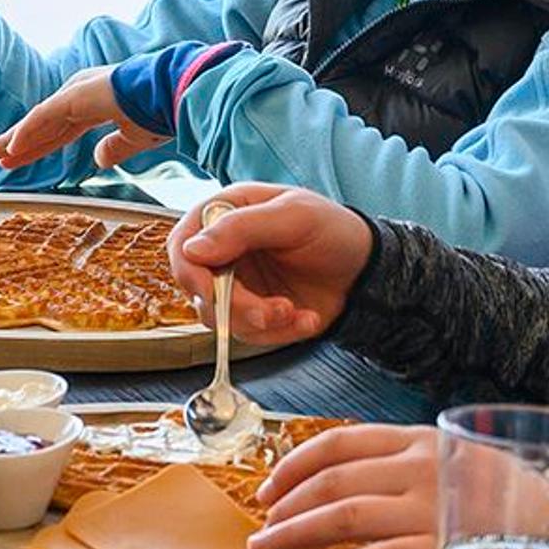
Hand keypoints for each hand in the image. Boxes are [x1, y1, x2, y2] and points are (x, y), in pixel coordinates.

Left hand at [0, 64, 170, 172]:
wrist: (175, 92)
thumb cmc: (161, 111)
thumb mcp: (135, 139)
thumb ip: (115, 148)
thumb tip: (98, 160)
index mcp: (92, 106)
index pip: (54, 132)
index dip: (32, 147)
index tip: (11, 161)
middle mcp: (78, 98)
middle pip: (36, 127)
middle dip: (11, 143)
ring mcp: (75, 95)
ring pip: (33, 123)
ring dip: (9, 140)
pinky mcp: (75, 97)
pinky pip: (44, 119)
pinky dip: (26, 135)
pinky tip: (9, 151)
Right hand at [167, 183, 371, 344]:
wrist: (365, 272)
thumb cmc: (333, 231)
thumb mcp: (293, 217)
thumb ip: (242, 228)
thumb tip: (193, 249)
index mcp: (227, 214)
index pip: (183, 242)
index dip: (189, 270)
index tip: (210, 289)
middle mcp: (224, 250)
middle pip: (197, 287)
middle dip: (234, 306)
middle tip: (269, 311)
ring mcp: (237, 284)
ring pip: (218, 317)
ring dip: (259, 321)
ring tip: (294, 311)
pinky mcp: (252, 312)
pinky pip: (248, 334)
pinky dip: (279, 332)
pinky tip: (305, 318)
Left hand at [247, 422, 438, 548]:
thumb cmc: (502, 501)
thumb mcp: (456, 468)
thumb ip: (407, 472)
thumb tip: (338, 493)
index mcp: (421, 442)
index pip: (339, 444)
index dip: (293, 466)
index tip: (268, 489)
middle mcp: (423, 468)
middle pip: (333, 481)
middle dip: (286, 506)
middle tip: (263, 529)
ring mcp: (435, 508)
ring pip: (346, 516)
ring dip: (295, 533)